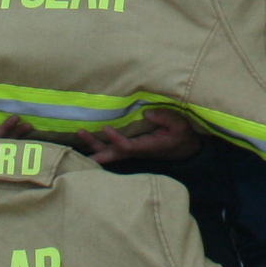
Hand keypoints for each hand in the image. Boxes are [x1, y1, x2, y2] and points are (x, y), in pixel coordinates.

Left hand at [73, 109, 202, 164]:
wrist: (185, 148)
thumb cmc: (181, 136)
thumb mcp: (179, 125)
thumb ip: (164, 118)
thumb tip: (146, 113)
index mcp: (146, 146)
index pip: (126, 146)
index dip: (115, 139)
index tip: (105, 127)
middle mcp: (136, 151)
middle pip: (111, 153)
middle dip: (95, 147)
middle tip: (81, 134)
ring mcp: (132, 151)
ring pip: (110, 152)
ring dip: (94, 145)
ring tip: (80, 132)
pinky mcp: (131, 148)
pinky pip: (112, 149)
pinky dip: (100, 145)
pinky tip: (89, 140)